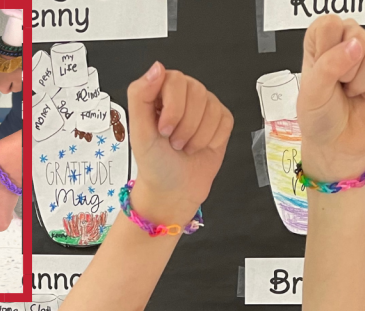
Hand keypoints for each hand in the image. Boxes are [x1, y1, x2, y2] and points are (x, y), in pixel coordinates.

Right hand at [0, 61, 21, 93]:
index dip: (12, 86)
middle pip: (1, 84)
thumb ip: (16, 89)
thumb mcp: (19, 81)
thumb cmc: (14, 67)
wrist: (8, 54)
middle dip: (7, 80)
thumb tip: (14, 89)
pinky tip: (4, 65)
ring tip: (8, 69)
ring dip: (2, 74)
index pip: (6, 91)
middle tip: (12, 74)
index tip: (14, 80)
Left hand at [127, 61, 233, 224]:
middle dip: (185, 125)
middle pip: (197, 92)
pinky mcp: (221, 120)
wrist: (174, 190)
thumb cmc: (155, 163)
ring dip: (197, 135)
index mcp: (160, 91)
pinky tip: (200, 147)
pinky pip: (224, 120)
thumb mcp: (139, 131)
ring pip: (212, 107)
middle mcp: (184, 94)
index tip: (164, 130)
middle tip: (174, 142)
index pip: (175, 80)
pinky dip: (212, 139)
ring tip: (185, 146)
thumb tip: (157, 67)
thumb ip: (140, 95)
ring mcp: (204, 106)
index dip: (173, 108)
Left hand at [297, 16, 364, 181]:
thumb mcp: (311, 93)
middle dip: (349, 67)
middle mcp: (347, 45)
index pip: (330, 24)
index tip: (327, 69)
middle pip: (358, 33)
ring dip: (364, 80)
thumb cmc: (320, 117)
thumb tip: (354, 46)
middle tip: (341, 84)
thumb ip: (328, 64)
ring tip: (353, 92)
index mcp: (321, 43)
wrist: (337, 146)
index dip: (331, 49)